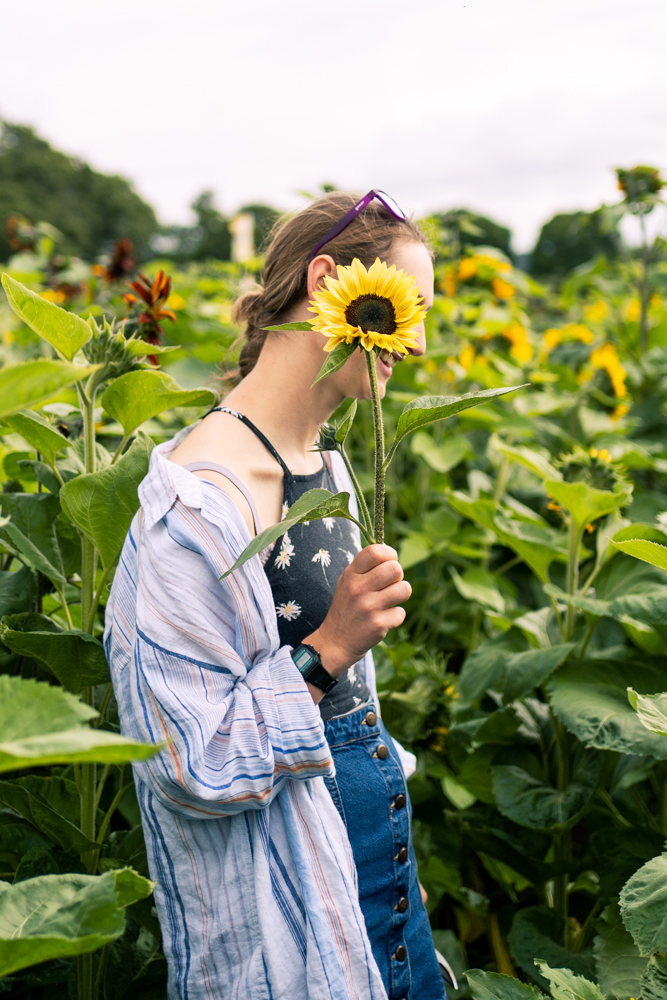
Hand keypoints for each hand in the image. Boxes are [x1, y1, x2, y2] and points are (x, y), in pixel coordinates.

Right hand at [304, 544, 410, 686]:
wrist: (336, 641)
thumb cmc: (347, 606)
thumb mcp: (347, 582)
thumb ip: (366, 567)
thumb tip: (391, 554)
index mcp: (351, 574)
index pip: (375, 551)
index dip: (389, 553)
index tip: (389, 561)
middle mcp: (358, 588)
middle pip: (396, 569)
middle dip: (398, 576)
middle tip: (389, 585)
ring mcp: (369, 607)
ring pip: (404, 589)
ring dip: (400, 595)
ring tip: (388, 600)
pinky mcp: (378, 624)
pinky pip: (401, 612)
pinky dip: (394, 616)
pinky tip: (382, 619)